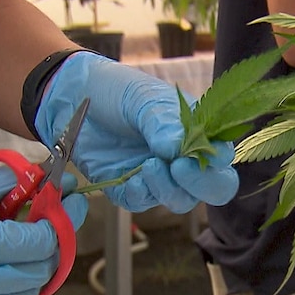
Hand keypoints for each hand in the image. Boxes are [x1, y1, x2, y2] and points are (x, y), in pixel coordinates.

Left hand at [35, 51, 237, 212]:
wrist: (72, 97)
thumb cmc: (116, 91)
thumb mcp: (143, 99)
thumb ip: (163, 123)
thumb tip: (178, 149)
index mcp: (197, 132)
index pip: (222, 158)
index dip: (216, 164)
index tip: (194, 156)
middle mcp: (183, 158)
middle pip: (212, 188)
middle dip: (200, 185)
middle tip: (178, 168)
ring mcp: (158, 176)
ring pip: (179, 200)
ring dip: (167, 188)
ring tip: (147, 166)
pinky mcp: (129, 187)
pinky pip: (142, 203)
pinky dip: (140, 195)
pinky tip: (129, 181)